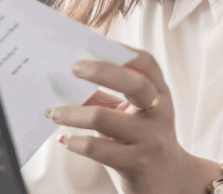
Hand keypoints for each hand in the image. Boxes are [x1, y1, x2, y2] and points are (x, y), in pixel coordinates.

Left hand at [47, 48, 221, 193]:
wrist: (170, 183)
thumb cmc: (145, 143)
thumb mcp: (135, 116)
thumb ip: (110, 97)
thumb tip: (71, 80)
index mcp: (161, 95)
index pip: (146, 64)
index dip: (121, 50)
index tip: (93, 43)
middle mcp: (160, 114)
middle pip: (133, 83)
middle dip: (99, 71)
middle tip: (72, 68)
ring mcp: (150, 139)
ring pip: (104, 118)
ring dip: (71, 113)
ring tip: (53, 111)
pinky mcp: (137, 163)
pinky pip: (97, 148)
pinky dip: (75, 141)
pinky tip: (65, 139)